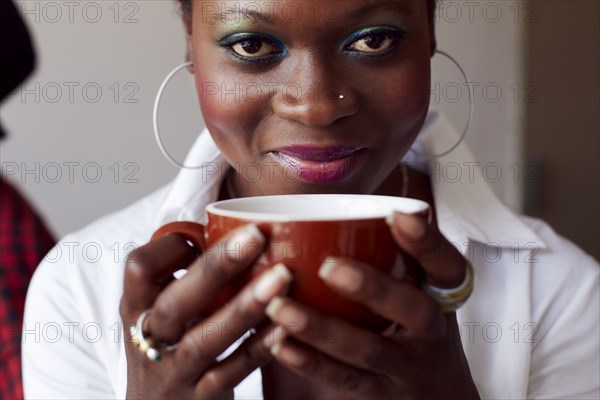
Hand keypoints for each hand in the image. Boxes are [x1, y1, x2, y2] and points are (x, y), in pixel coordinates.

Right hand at [120, 224, 292, 398]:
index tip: (206, 234)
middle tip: (257, 235)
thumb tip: (231, 225)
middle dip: (215, 267)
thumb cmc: (167, 348)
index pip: (138, 268)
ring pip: (203, 340)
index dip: (172, 247)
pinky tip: (285, 328)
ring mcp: (174, 372)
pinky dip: (257, 350)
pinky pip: (230, 374)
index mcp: (138, 307)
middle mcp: (150, 338)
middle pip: (174, 302)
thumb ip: (187, 276)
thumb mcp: (161, 311)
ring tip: (282, 277)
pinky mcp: (200, 399)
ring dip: (244, 307)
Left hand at [262, 210, 479, 398]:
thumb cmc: (417, 329)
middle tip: (328, 266)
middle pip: (414, 309)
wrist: (440, 395)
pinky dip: (310, 363)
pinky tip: (280, 343)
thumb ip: (399, 257)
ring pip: (368, 350)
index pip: (447, 266)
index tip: (398, 216)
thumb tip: (366, 210)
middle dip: (373, 287)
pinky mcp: (382, 395)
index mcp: (441, 298)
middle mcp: (431, 333)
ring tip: (279, 306)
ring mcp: (408, 368)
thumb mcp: (422, 291)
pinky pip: (345, 381)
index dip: (427, 242)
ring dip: (321, 328)